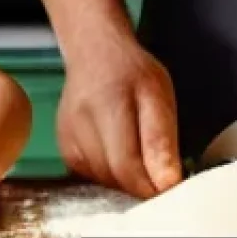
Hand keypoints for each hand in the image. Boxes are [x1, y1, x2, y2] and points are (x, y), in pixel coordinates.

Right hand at [56, 33, 181, 197]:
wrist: (95, 52)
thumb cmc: (132, 72)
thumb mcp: (158, 96)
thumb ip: (161, 141)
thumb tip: (167, 183)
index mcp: (108, 108)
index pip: (128, 169)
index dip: (153, 186)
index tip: (172, 183)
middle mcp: (80, 125)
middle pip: (115, 179)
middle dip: (141, 182)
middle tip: (158, 164)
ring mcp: (67, 137)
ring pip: (102, 181)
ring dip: (125, 178)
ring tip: (137, 149)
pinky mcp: (64, 146)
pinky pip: (90, 175)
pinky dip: (109, 172)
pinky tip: (117, 150)